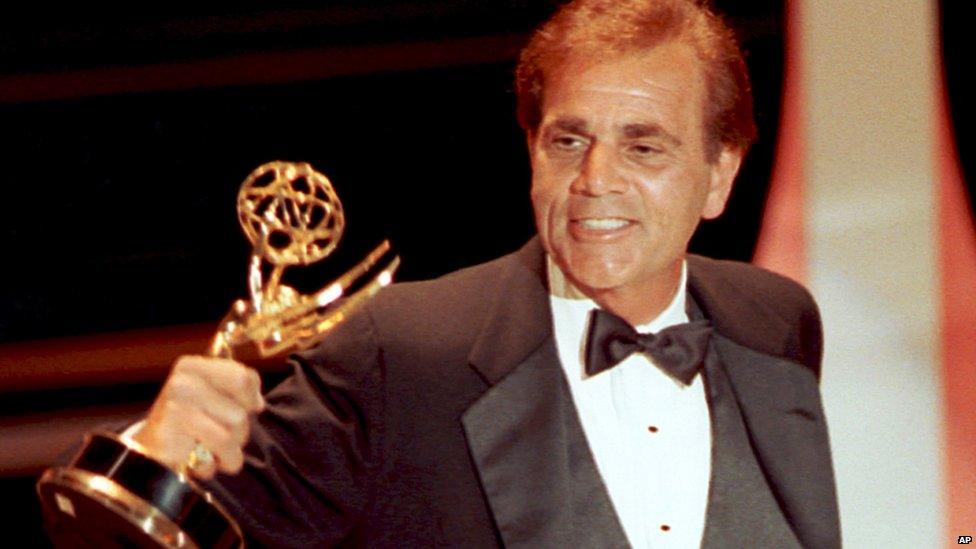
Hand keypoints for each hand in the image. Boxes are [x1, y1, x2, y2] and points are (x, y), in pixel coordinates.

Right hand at [129, 355, 264, 479]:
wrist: (144, 453)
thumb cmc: (185, 423)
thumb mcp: (209, 395)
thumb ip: (237, 388)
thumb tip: (258, 403)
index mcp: (191, 367)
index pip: (243, 378)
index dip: (251, 399)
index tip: (246, 407)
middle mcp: (181, 384)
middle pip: (241, 413)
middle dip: (239, 433)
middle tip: (219, 436)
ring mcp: (173, 411)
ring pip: (231, 437)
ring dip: (228, 454)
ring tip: (210, 451)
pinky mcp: (168, 441)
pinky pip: (211, 459)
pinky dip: (209, 467)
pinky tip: (194, 460)